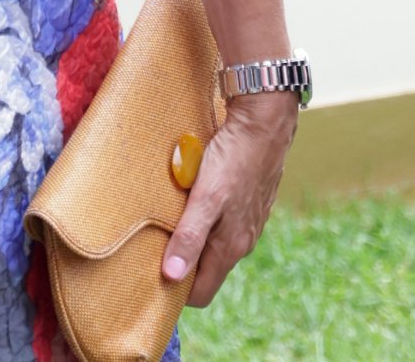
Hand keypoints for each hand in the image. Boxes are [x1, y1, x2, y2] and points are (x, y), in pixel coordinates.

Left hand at [161, 94, 297, 306]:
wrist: (264, 122)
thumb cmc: (234, 159)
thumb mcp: (207, 198)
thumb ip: (190, 237)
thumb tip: (172, 277)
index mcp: (231, 247)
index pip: (201, 292)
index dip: (177, 291)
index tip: (150, 278)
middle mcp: (241, 239)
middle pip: (205, 268)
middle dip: (180, 263)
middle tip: (150, 245)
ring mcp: (245, 219)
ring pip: (212, 242)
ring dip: (189, 235)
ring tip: (165, 217)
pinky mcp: (245, 199)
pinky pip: (218, 218)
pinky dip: (201, 215)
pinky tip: (188, 196)